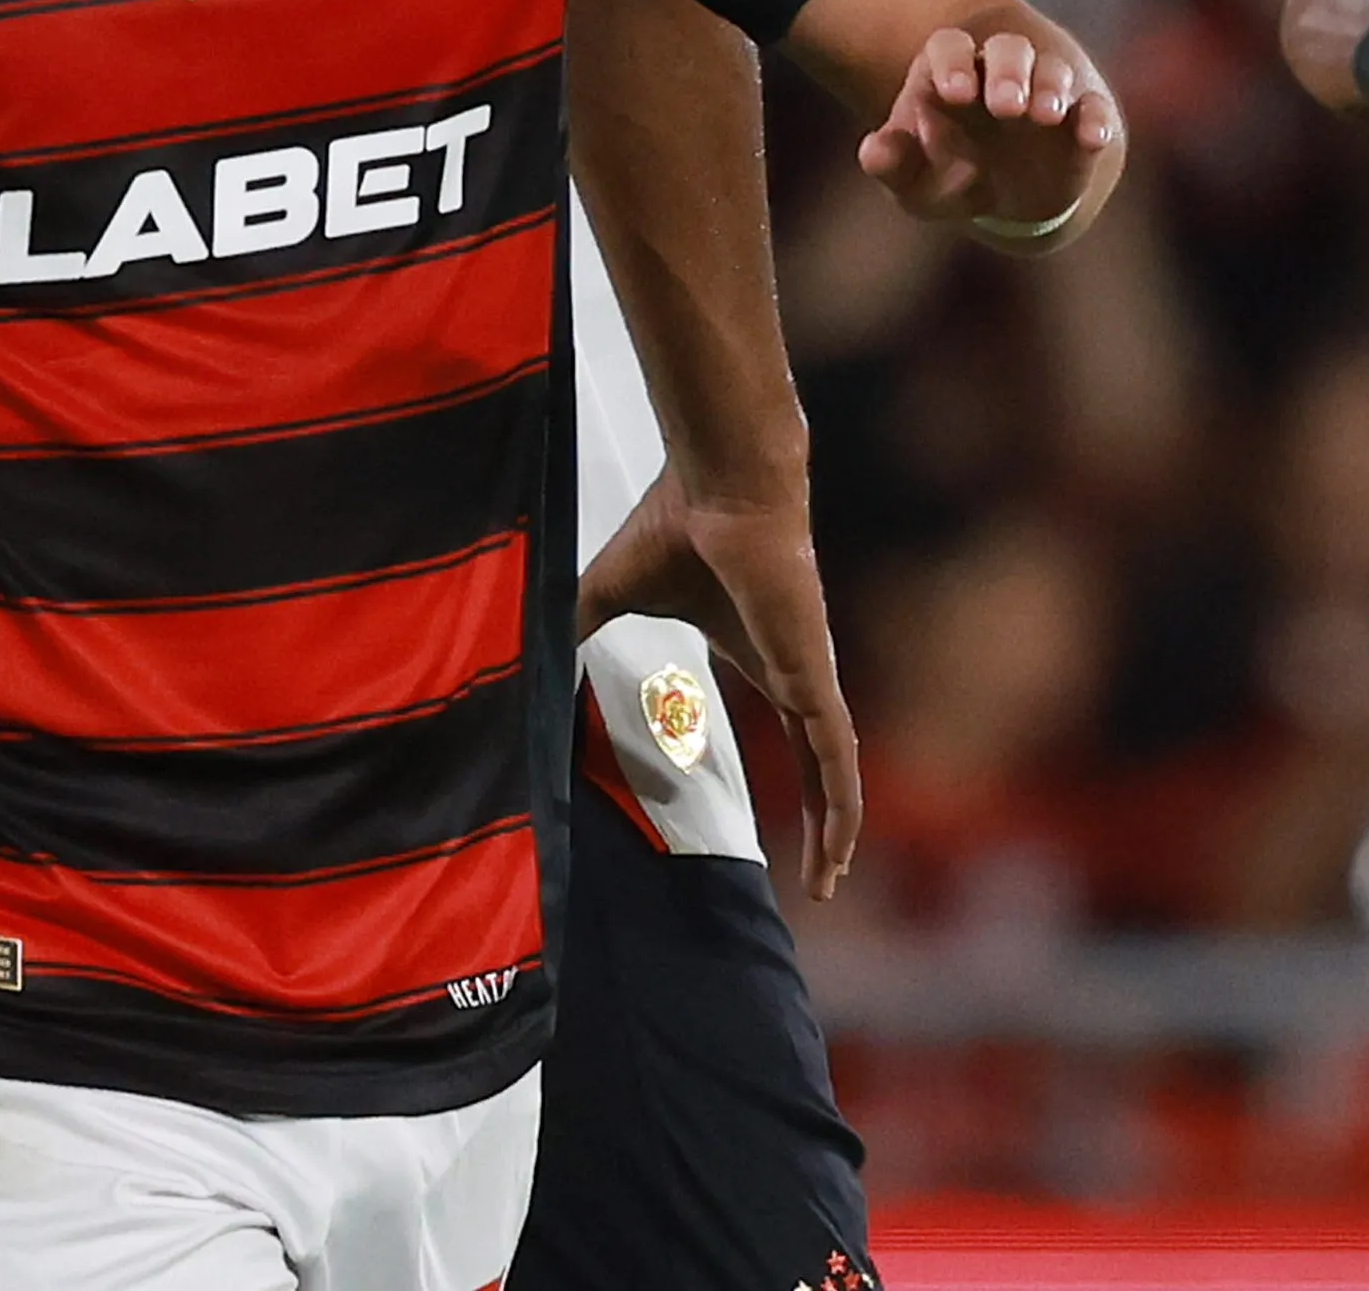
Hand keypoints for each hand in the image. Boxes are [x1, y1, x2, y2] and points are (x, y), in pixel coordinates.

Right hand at [574, 465, 869, 900]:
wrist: (717, 485)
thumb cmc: (673, 527)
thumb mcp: (609, 592)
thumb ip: (578, 628)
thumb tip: (526, 654)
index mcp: (762, 660)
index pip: (790, 739)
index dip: (795, 787)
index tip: (790, 833)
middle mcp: (795, 674)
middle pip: (822, 768)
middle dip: (824, 826)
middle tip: (820, 882)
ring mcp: (809, 677)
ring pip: (837, 773)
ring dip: (837, 829)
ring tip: (830, 884)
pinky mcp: (812, 677)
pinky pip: (837, 757)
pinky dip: (843, 804)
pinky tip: (842, 844)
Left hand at [854, 24, 1121, 249]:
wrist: (1013, 202)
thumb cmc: (953, 177)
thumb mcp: (918, 182)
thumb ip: (894, 164)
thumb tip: (872, 151)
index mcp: (951, 75)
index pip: (949, 47)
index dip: (952, 62)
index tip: (955, 92)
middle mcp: (1001, 73)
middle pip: (1008, 48)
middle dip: (1008, 71)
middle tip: (1006, 105)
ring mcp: (1046, 93)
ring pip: (1052, 70)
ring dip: (1049, 87)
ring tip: (1044, 115)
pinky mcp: (1084, 120)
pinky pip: (1094, 109)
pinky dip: (1095, 120)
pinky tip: (1093, 138)